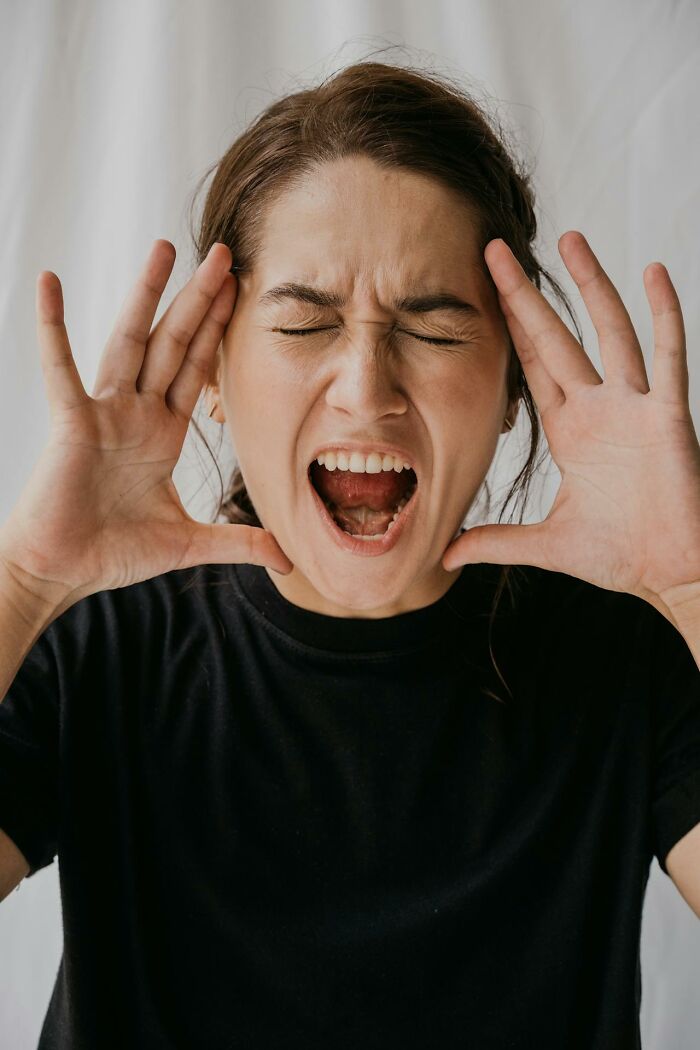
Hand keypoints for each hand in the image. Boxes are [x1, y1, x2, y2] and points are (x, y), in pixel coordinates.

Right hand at [0, 239, 292, 603]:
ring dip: (146, 295)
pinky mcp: (72, 423)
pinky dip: (53, 327)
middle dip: (198, 299)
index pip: (197, 369)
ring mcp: (103, 413)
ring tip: (164, 248)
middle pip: (173, 343)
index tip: (239, 291)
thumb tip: (287, 558)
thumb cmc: (113, 553)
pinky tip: (50, 282)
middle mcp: (136, 414)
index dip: (218, 330)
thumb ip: (237, 543)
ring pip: (130, 341)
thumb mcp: (188, 543)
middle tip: (222, 253)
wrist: (61, 571)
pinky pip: (62, 368)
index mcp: (163, 433)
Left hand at [441, 231, 699, 615]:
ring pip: (611, 331)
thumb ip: (497, 541)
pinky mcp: (669, 416)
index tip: (484, 291)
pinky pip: (670, 356)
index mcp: (570, 431)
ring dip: (591, 286)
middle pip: (557, 337)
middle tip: (496, 250)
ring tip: (569, 238)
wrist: (670, 571)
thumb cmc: (619, 555)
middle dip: (526, 295)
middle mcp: (600, 409)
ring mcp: (635, 407)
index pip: (532, 366)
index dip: (509, 328)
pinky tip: (654, 272)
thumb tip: (446, 553)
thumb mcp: (546, 544)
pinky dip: (666, 314)